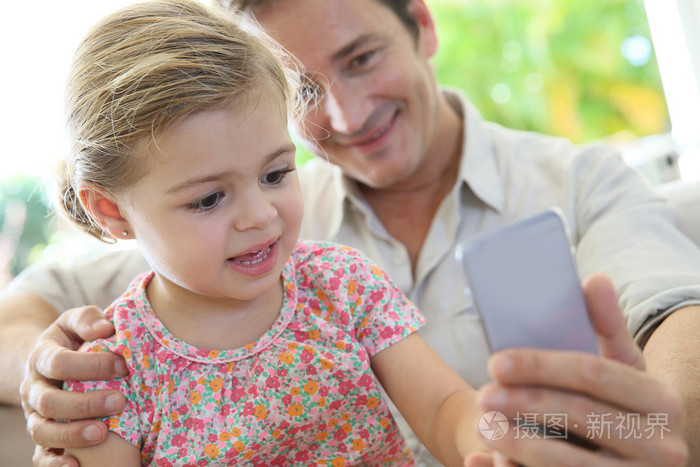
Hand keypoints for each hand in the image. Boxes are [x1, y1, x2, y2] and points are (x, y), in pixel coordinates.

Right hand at [20, 305, 127, 466]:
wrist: (50, 361)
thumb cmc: (74, 339)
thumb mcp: (77, 321)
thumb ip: (88, 319)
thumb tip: (106, 328)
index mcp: (41, 357)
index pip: (58, 363)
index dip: (90, 366)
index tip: (123, 366)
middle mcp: (34, 389)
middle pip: (49, 402)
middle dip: (85, 403)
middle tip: (120, 400)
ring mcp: (35, 416)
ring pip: (42, 431)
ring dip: (72, 435)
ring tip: (102, 433)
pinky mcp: (43, 437)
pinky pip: (40, 457)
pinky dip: (54, 465)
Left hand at [466, 274, 688, 465]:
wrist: (652, 464)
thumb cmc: (626, 408)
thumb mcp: (627, 370)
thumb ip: (607, 328)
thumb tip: (594, 279)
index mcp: (661, 401)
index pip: (593, 373)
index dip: (541, 366)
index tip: (496, 362)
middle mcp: (662, 445)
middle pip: (580, 416)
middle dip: (525, 403)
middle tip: (482, 395)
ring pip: (570, 464)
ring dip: (519, 444)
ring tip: (484, 426)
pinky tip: (490, 461)